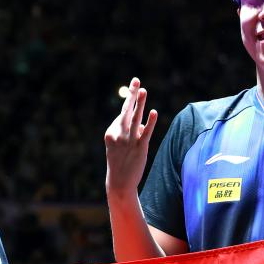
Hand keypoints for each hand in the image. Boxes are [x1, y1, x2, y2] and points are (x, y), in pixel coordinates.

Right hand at [105, 77, 157, 197]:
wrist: (119, 183)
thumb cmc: (120, 163)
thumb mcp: (119, 145)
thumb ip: (131, 131)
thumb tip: (143, 122)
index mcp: (110, 132)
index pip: (123, 116)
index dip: (131, 113)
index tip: (134, 103)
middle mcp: (118, 135)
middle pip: (126, 111)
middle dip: (131, 95)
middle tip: (136, 80)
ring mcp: (128, 141)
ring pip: (135, 118)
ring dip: (140, 103)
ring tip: (143, 89)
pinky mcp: (139, 148)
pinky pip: (146, 133)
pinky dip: (150, 122)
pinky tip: (154, 112)